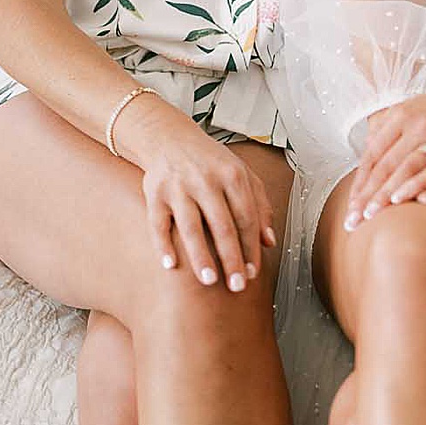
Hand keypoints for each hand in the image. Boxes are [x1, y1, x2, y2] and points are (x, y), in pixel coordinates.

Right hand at [116, 94, 277, 290]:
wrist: (170, 138)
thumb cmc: (211, 162)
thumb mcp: (242, 174)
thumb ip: (260, 205)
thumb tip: (270, 241)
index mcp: (232, 175)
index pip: (246, 217)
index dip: (251, 247)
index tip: (253, 273)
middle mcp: (206, 180)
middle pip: (223, 225)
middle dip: (231, 258)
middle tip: (237, 286)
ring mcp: (179, 187)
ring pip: (191, 227)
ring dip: (201, 256)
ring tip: (209, 281)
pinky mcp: (155, 193)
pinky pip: (158, 224)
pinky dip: (163, 245)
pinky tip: (170, 265)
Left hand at [345, 62, 425, 228]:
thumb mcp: (417, 109)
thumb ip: (392, 128)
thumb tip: (368, 148)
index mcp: (401, 114)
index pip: (372, 153)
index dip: (359, 182)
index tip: (349, 205)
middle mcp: (415, 124)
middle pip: (383, 165)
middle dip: (365, 195)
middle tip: (351, 220)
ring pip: (403, 169)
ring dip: (384, 194)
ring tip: (369, 216)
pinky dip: (414, 186)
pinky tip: (400, 201)